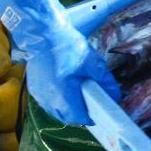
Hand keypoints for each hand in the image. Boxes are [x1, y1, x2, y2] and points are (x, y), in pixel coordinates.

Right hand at [0, 0, 119, 125]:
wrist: (42, 33)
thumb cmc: (66, 46)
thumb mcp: (92, 62)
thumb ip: (105, 81)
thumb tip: (115, 95)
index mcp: (64, 95)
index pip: (80, 117)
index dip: (92, 117)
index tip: (100, 113)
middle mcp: (49, 99)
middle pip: (67, 117)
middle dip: (81, 114)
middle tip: (92, 104)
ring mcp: (40, 95)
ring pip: (56, 111)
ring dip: (68, 108)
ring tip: (80, 97)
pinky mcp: (34, 89)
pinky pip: (48, 102)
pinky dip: (58, 101)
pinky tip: (65, 90)